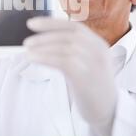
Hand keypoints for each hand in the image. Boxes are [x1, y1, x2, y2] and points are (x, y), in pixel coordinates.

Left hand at [24, 17, 117, 135]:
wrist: (108, 111)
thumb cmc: (92, 88)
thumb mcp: (87, 64)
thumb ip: (74, 51)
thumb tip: (44, 41)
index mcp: (99, 44)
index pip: (74, 27)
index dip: (52, 23)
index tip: (33, 23)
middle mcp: (98, 50)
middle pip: (68, 35)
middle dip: (45, 35)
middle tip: (26, 41)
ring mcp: (93, 63)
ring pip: (64, 47)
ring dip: (42, 47)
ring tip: (27, 51)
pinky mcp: (86, 77)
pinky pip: (62, 61)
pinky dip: (44, 57)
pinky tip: (32, 59)